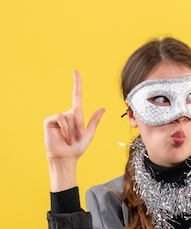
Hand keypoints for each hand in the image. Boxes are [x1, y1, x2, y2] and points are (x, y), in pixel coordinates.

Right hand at [44, 70, 104, 190]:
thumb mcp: (89, 134)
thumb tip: (102, 108)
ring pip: (70, 116)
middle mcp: (66, 114)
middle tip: (77, 138)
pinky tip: (64, 137)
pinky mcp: (49, 121)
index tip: (75, 71)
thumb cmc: (77, 148)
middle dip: (79, 126)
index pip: (76, 96)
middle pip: (77, 112)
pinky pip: (62, 118)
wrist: (66, 158)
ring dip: (73, 130)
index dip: (76, 83)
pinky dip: (66, 129)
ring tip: (70, 139)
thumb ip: (94, 121)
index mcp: (76, 116)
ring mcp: (57, 117)